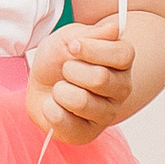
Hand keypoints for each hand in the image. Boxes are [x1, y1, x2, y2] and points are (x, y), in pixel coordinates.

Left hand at [25, 19, 135, 145]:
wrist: (41, 83)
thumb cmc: (59, 59)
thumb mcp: (69, 37)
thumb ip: (91, 34)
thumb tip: (114, 29)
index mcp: (121, 63)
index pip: (123, 55)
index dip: (93, 49)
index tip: (73, 45)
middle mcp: (120, 90)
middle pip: (100, 78)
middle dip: (71, 69)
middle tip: (65, 70)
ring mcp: (106, 113)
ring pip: (83, 101)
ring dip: (60, 91)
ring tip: (59, 88)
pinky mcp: (87, 134)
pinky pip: (69, 125)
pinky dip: (52, 111)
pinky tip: (53, 105)